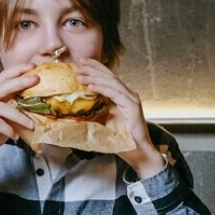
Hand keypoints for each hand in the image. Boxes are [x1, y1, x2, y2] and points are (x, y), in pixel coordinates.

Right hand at [0, 65, 41, 174]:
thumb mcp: (4, 119)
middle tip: (37, 79)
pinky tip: (15, 137)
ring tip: (32, 125)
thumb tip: (35, 103)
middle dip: (21, 82)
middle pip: (2, 87)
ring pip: (1, 107)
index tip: (33, 65)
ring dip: (19, 117)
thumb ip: (13, 109)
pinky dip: (8, 129)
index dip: (17, 70)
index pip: (2, 78)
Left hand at [72, 60, 165, 178]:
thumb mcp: (104, 121)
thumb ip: (95, 110)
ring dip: (93, 77)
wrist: (138, 152)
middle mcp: (128, 94)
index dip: (95, 68)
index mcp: (122, 95)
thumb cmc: (122, 140)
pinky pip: (114, 93)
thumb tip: (76, 106)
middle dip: (92, 69)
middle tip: (76, 64)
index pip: (107, 77)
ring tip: (79, 75)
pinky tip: (90, 86)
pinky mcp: (132, 106)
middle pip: (108, 76)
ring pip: (111, 82)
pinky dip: (101, 89)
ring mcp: (131, 99)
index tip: (80, 62)